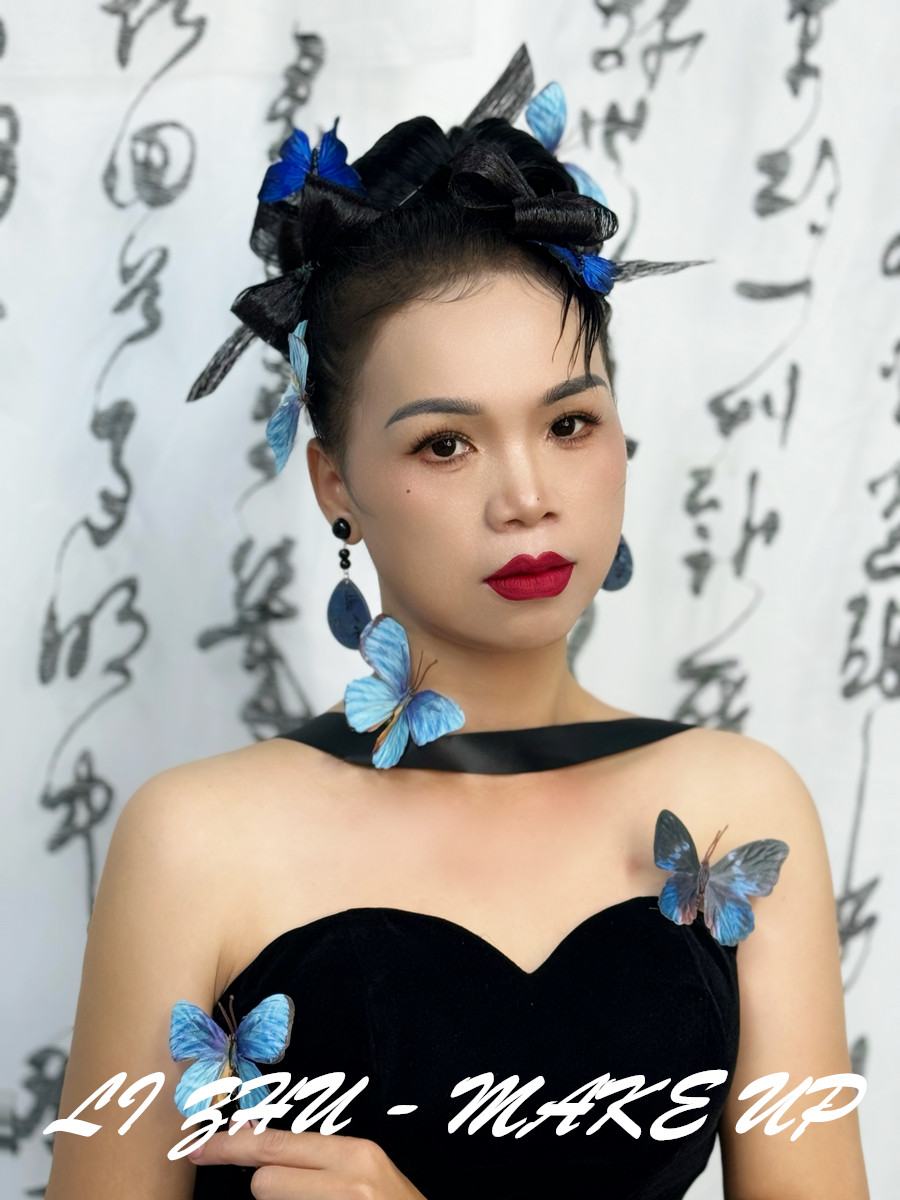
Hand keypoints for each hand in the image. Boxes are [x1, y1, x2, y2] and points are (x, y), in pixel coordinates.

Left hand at [188, 1121, 428, 1198]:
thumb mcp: (363, 1170)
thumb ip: (314, 1155)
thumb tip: (251, 1136)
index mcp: (355, 1155)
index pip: (276, 1146)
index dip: (230, 1146)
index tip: (197, 1148)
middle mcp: (349, 1183)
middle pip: (265, 1183)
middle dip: (268, 1190)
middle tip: (297, 1195)